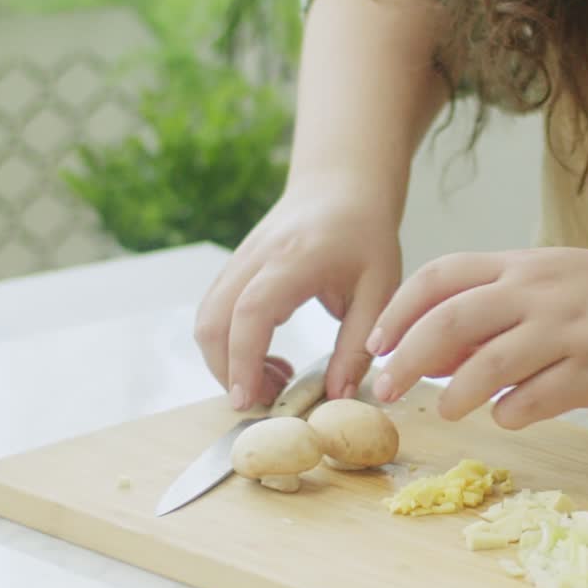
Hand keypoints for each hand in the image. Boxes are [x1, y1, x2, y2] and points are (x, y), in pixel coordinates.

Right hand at [195, 188, 401, 410]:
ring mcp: (239, 260)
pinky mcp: (236, 268)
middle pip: (214, 320)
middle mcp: (256, 257)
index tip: (248, 401)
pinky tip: (270, 358)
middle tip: (266, 401)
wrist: (341, 185)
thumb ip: (358, 345)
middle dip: (226, 371)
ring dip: (228, 359)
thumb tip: (337, 396)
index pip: (251, 314)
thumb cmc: (366, 235)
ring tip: (277, 379)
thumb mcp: (380, 290)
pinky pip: (217, 311)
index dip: (243, 361)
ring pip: (208, 317)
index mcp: (294, 259)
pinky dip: (231, 343)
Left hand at [366, 248, 587, 428]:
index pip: (440, 275)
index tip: (377, 344)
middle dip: (408, 360)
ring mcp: (567, 330)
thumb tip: (427, 353)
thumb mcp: (541, 280)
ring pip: (491, 365)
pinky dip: (511, 413)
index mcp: (519, 265)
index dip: (399, 311)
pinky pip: (538, 398)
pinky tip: (507, 416)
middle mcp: (538, 292)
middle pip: (452, 323)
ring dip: (456, 394)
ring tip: (447, 410)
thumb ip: (487, 307)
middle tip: (387, 390)